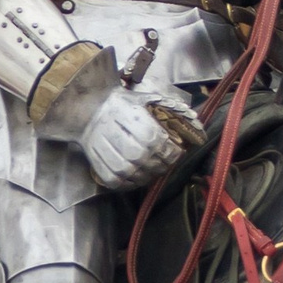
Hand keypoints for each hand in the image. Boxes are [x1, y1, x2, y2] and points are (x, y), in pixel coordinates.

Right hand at [77, 85, 193, 189]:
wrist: (88, 109)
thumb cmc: (123, 104)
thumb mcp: (145, 98)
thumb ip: (169, 108)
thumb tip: (194, 119)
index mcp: (129, 115)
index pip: (154, 140)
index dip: (169, 150)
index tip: (178, 151)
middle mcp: (114, 132)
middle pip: (142, 157)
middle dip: (160, 164)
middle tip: (168, 162)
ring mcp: (102, 149)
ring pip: (128, 171)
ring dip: (147, 175)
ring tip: (155, 170)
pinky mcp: (95, 162)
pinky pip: (114, 181)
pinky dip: (129, 184)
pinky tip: (139, 178)